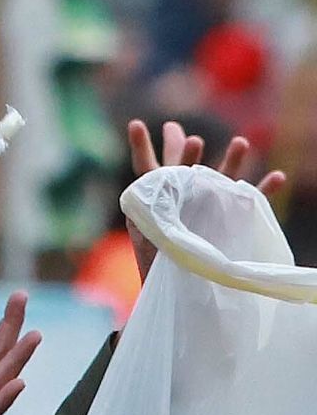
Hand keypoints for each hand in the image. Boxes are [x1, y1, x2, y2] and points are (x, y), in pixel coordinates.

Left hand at [126, 118, 282, 283]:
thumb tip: (143, 191)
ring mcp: (211, 204)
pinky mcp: (232, 219)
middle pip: (185, 166)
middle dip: (188, 151)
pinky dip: (265, 188)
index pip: (148, 166)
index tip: (136, 124)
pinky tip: (277, 177)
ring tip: (241, 142)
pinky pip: (251, 201)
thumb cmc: (158, 265)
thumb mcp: (146, 237)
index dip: (142, 146)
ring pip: (222, 176)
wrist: (181, 290)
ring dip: (232, 160)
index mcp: (159, 196)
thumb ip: (145, 213)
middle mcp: (186, 194)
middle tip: (193, 141)